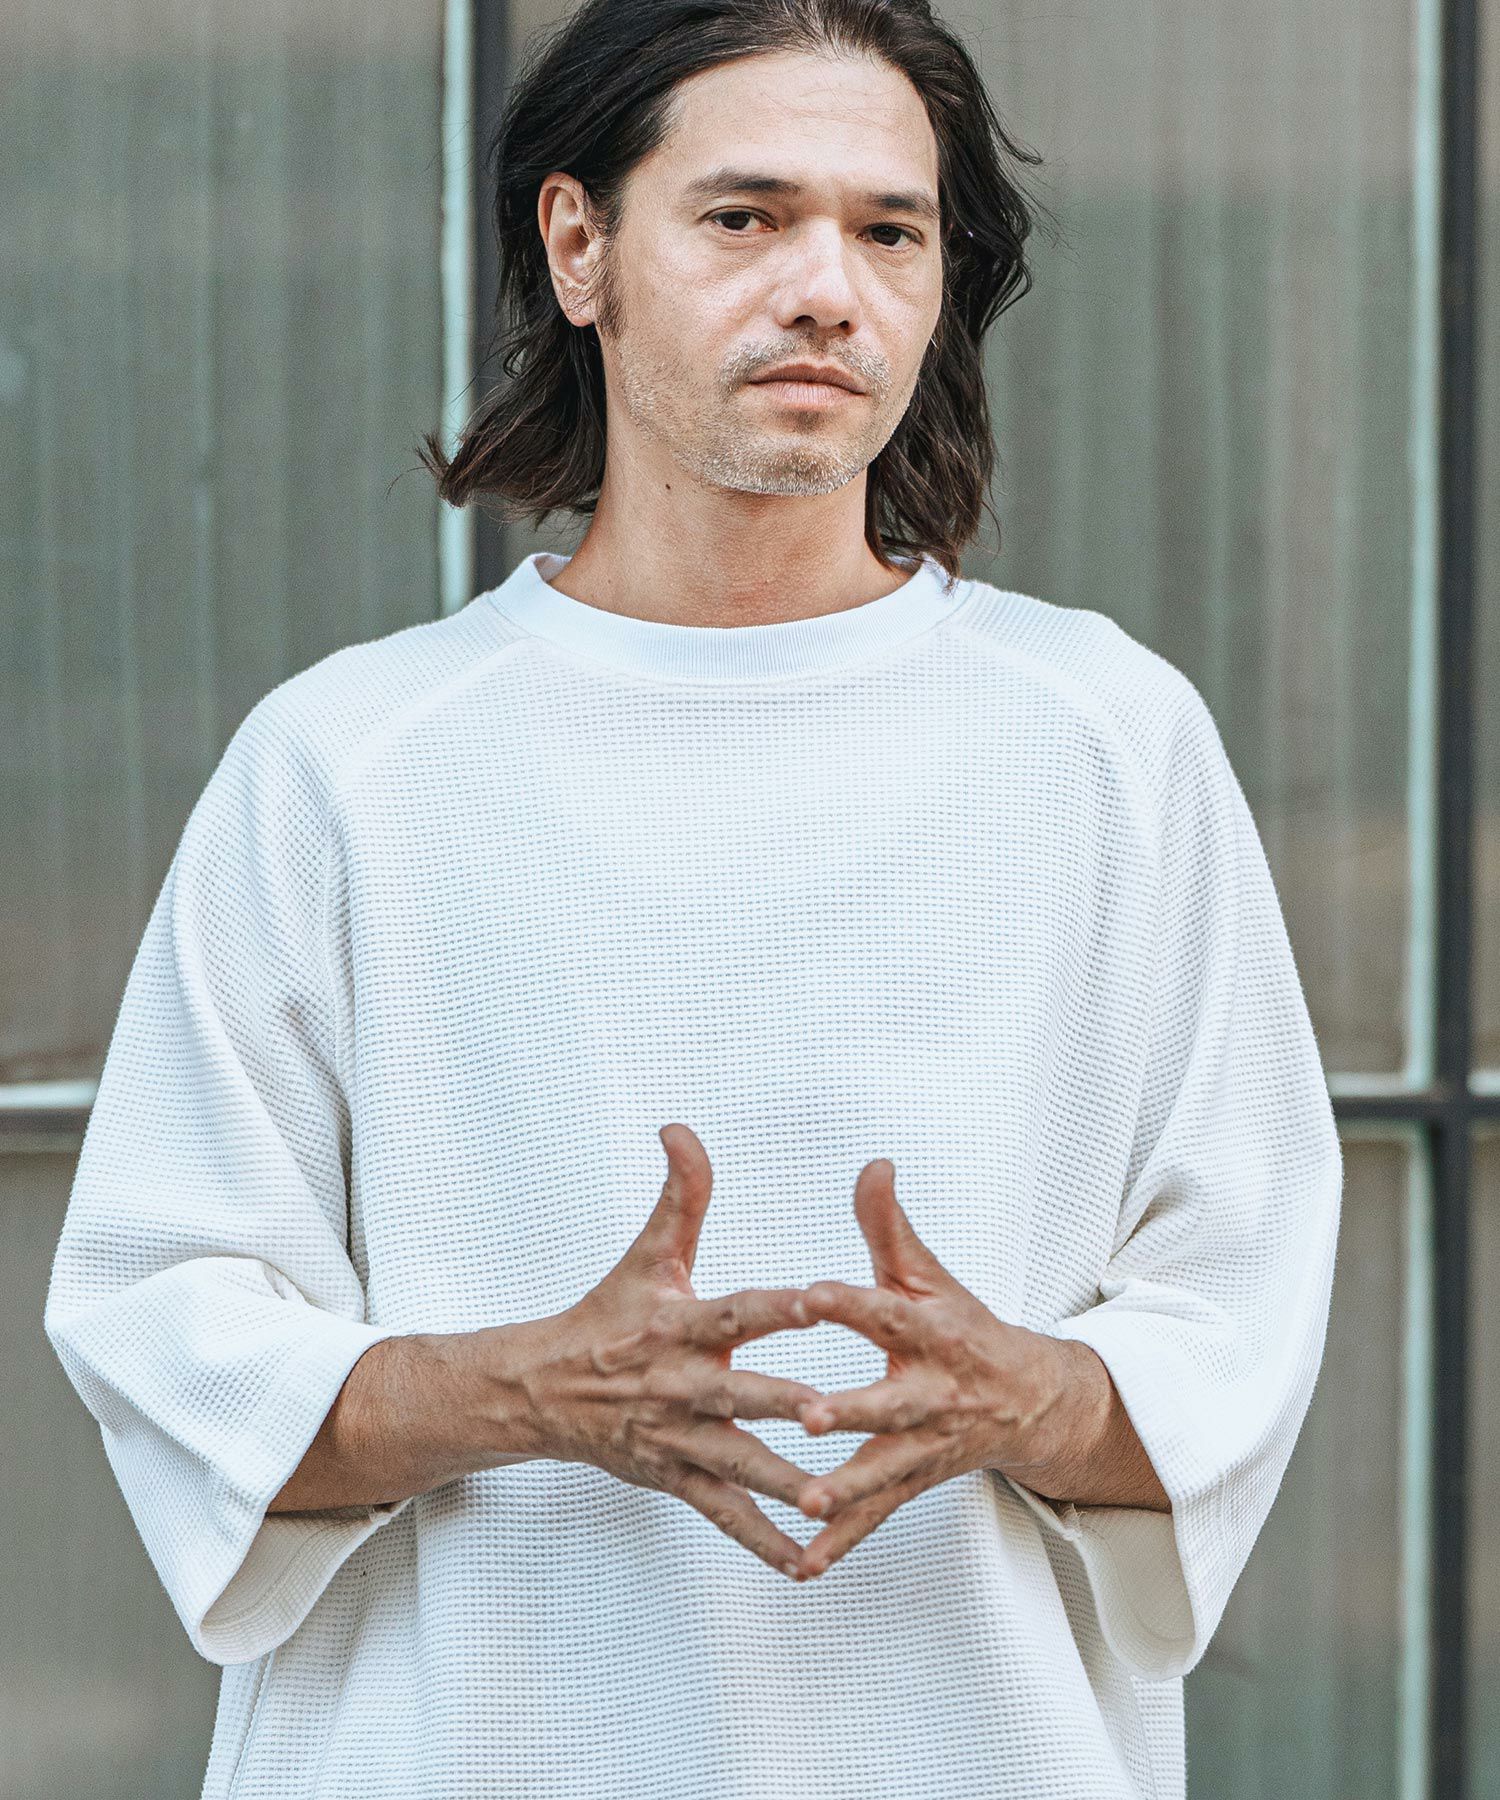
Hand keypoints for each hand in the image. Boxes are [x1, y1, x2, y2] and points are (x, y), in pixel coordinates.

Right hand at [503, 1123, 825, 1579]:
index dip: (774, 1304)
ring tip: (827, 1501)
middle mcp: (679, 1384)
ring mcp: (677, 1439)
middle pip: (737, 1395)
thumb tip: (680, 1127)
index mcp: (677, 1324)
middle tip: (830, 1413)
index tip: (819, 1299)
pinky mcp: (676, 1478)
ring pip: (736, 1464)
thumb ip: (679, 1195)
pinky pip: (724, 1514)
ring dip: (780, 1483)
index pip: (733, 1309)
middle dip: (782, 1404)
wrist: (541, 1391)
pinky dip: (762, 1541)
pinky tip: (808, 1562)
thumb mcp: (644, 1254)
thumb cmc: (606, 1316)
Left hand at [788, 1158, 1064, 1579]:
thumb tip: (873, 1163)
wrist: (1029, 1401)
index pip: (886, 1311)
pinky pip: (877, 1517)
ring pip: (883, 1471)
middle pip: (890, 1403)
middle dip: (852, 1411)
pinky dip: (842, 1542)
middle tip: (809, 1414)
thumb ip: (889, 1225)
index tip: (808, 1293)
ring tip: (804, 1502)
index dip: (848, 1302)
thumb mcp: (928, 1274)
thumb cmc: (959, 1326)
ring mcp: (925, 1445)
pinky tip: (804, 1563)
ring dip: (845, 1489)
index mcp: (931, 1332)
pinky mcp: (913, 1482)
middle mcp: (933, 1392)